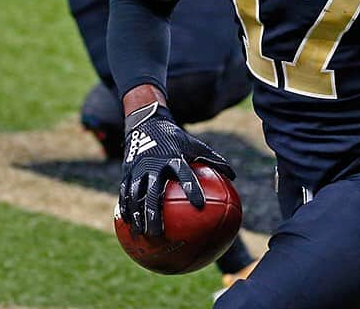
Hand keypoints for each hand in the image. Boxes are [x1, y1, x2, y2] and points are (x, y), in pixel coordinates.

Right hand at [119, 101, 234, 236]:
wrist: (147, 124)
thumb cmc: (176, 139)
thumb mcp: (195, 146)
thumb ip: (213, 160)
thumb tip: (234, 176)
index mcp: (174, 158)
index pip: (185, 175)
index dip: (192, 188)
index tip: (200, 206)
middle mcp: (155, 165)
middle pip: (154, 192)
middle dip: (155, 213)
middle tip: (160, 233)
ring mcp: (139, 170)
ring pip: (136, 196)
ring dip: (137, 216)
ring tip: (141, 234)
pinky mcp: (127, 173)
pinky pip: (125, 194)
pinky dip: (126, 209)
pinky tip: (129, 225)